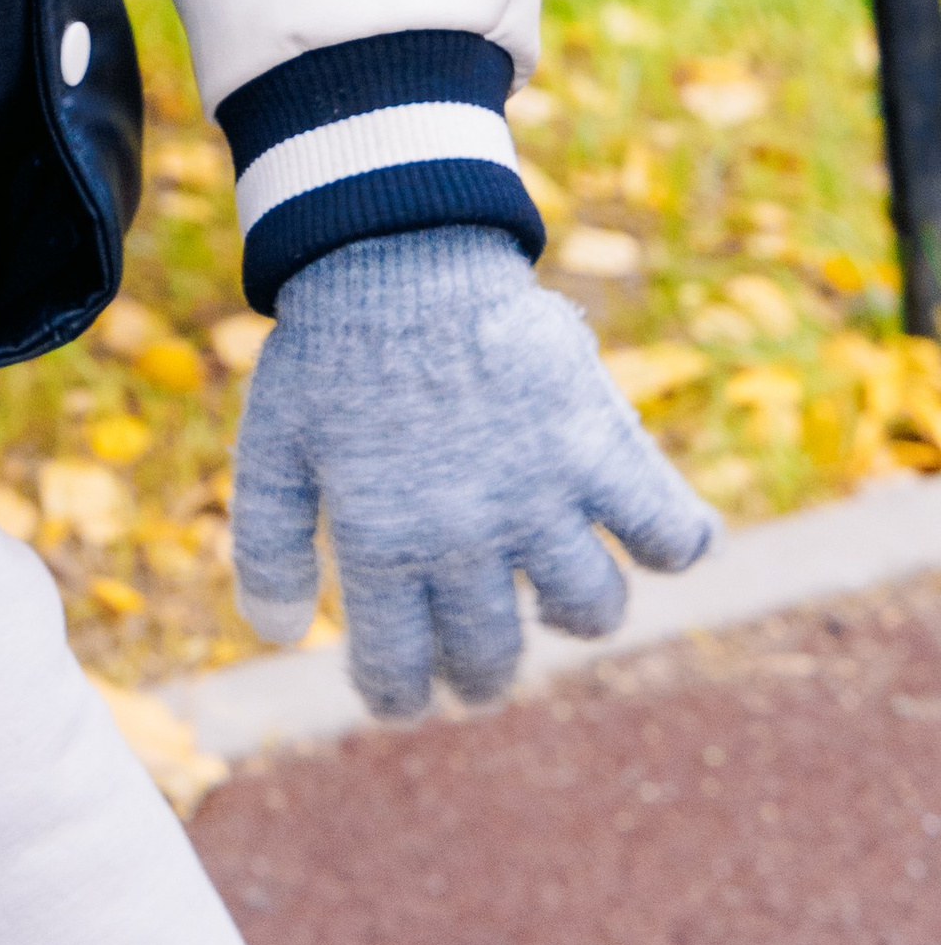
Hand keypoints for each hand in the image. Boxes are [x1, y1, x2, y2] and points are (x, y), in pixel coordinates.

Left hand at [230, 224, 715, 720]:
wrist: (401, 250)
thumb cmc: (333, 349)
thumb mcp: (273, 444)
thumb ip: (267, 544)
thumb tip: (276, 635)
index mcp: (381, 540)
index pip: (400, 669)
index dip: (401, 694)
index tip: (408, 692)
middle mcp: (468, 533)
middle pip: (495, 654)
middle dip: (481, 674)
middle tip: (478, 660)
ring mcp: (542, 492)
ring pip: (592, 609)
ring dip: (575, 613)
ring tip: (550, 588)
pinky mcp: (599, 446)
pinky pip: (669, 531)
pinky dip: (677, 544)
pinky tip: (654, 538)